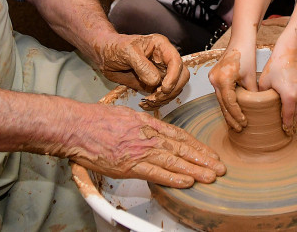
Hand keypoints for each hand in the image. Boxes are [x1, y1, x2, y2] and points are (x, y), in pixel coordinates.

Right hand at [70, 103, 225, 186]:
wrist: (77, 126)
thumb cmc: (96, 120)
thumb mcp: (125, 115)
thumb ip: (141, 124)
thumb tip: (151, 130)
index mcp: (147, 123)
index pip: (178, 135)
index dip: (196, 145)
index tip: (208, 153)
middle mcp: (148, 136)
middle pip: (181, 148)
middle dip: (202, 158)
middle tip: (219, 167)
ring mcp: (140, 151)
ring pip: (174, 161)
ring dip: (195, 169)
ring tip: (211, 176)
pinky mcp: (129, 166)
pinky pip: (156, 173)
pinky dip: (173, 178)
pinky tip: (188, 182)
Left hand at [95, 33, 187, 109]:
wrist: (105, 55)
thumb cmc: (115, 47)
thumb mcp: (127, 52)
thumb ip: (142, 65)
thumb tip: (155, 81)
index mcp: (161, 47)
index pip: (176, 61)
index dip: (174, 76)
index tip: (163, 88)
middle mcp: (164, 59)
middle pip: (181, 76)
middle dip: (171, 90)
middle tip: (155, 97)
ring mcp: (161, 73)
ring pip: (175, 88)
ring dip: (164, 99)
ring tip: (147, 102)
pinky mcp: (154, 84)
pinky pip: (163, 96)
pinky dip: (157, 103)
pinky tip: (145, 103)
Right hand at [208, 43, 256, 130]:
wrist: (240, 40)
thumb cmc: (247, 55)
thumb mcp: (251, 77)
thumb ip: (252, 94)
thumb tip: (257, 109)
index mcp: (223, 79)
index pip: (230, 103)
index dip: (237, 115)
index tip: (245, 123)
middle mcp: (214, 79)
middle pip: (222, 104)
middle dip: (231, 118)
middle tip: (239, 129)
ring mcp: (212, 78)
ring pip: (220, 100)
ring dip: (228, 112)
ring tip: (236, 124)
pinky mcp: (214, 76)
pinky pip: (220, 93)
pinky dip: (226, 102)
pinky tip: (232, 111)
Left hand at [257, 41, 296, 132]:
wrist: (290, 51)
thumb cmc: (277, 64)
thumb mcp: (264, 82)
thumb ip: (262, 96)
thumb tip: (257, 105)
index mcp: (289, 97)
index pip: (288, 117)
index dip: (286, 126)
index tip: (285, 133)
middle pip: (295, 114)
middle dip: (290, 122)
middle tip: (286, 130)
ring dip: (293, 112)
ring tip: (287, 119)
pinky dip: (295, 103)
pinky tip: (289, 105)